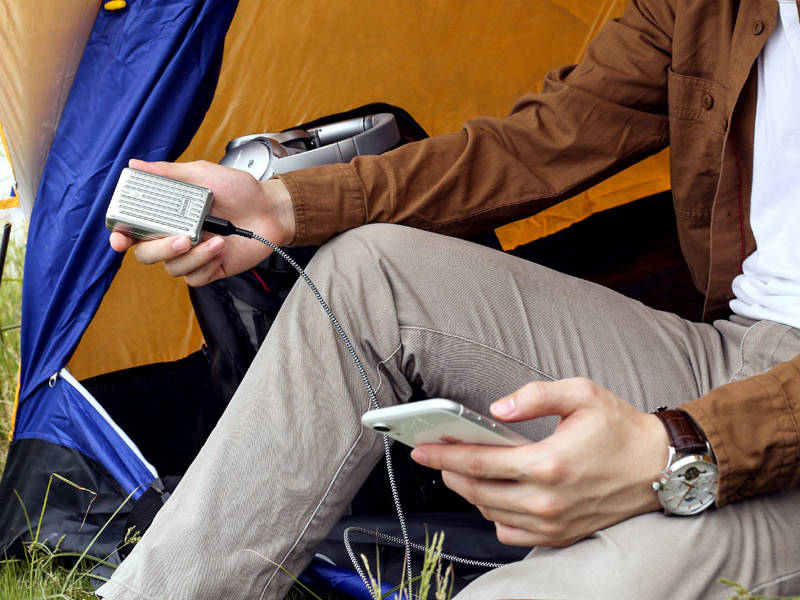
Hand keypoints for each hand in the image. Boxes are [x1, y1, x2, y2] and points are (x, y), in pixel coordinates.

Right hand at [109, 158, 295, 285]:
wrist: (271, 208)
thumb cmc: (240, 190)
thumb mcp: (203, 174)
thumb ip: (169, 174)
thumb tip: (135, 164)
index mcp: (168, 214)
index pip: (135, 229)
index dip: (122, 236)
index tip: (120, 238)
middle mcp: (176, 236)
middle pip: (147, 254)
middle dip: (159, 249)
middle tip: (181, 239)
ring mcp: (193, 255)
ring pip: (172, 268)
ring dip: (192, 256)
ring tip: (215, 239)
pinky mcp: (210, 269)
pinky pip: (194, 278)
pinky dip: (206, 264)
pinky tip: (221, 248)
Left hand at [410, 378, 668, 546]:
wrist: (659, 467)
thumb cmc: (619, 428)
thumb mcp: (580, 393)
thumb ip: (533, 396)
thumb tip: (495, 409)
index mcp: (548, 463)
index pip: (480, 463)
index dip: (445, 456)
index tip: (422, 449)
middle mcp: (548, 500)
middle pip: (478, 492)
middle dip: (449, 473)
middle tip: (434, 457)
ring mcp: (554, 523)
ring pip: (491, 513)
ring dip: (469, 493)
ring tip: (460, 471)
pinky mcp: (561, 535)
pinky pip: (511, 534)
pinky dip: (494, 516)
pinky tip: (493, 495)